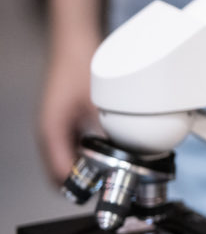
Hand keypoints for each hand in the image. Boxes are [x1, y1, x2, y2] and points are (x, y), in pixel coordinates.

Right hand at [37, 34, 101, 184]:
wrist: (74, 42)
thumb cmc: (80, 65)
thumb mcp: (99, 100)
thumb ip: (109, 127)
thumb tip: (127, 150)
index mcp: (51, 131)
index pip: (61, 174)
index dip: (83, 188)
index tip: (104, 192)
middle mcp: (50, 133)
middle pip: (61, 173)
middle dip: (85, 183)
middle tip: (112, 186)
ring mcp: (56, 127)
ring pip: (67, 162)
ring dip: (86, 170)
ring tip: (113, 174)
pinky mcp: (65, 121)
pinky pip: (73, 148)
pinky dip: (87, 156)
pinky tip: (108, 153)